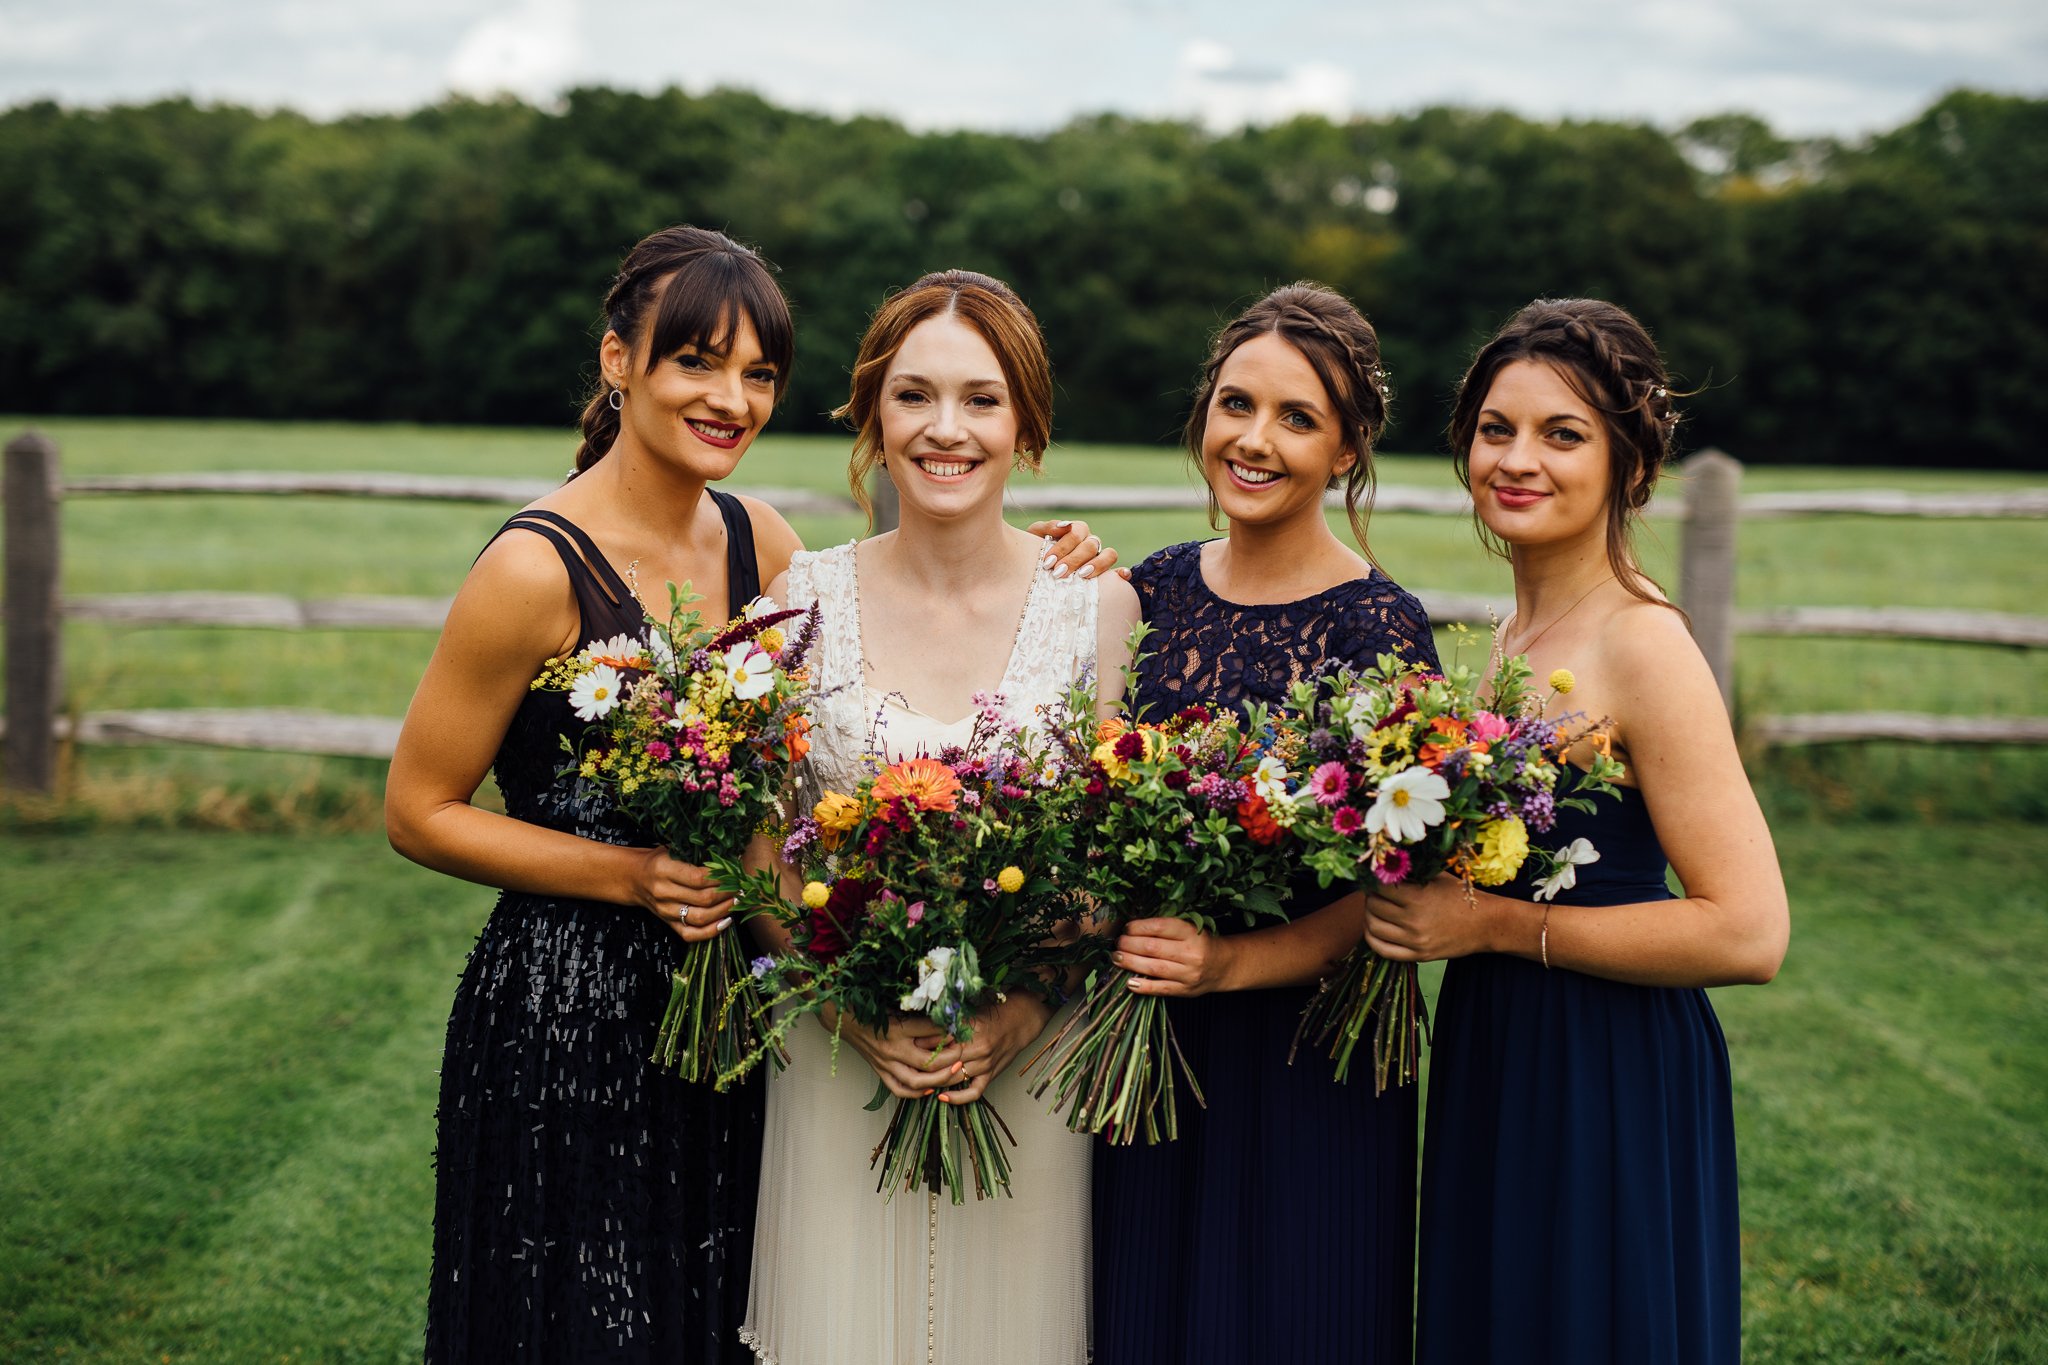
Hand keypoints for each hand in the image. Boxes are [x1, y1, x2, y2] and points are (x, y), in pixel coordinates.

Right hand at [626, 848, 734, 942]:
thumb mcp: (673, 849)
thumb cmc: (659, 859)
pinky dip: (710, 931)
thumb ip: (696, 854)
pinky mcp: (667, 923)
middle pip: (703, 899)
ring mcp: (665, 911)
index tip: (734, 873)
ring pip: (700, 918)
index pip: (698, 878)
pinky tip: (725, 922)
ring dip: (724, 911)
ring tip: (737, 901)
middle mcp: (663, 892)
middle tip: (741, 887)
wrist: (634, 878)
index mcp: (663, 869)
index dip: (720, 877)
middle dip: (727, 894)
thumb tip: (730, 858)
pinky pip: (690, 935)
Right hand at [832, 1009, 966, 1099]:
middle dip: (949, 1060)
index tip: (959, 1030)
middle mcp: (892, 1048)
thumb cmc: (874, 1010)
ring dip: (938, 1080)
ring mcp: (885, 1063)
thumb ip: (921, 1016)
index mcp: (897, 1027)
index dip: (947, 1032)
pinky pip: (899, 1089)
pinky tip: (929, 1089)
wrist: (847, 1020)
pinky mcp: (880, 1072)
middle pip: (926, 1062)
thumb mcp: (898, 1007)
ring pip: (915, 1080)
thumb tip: (947, 1022)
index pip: (928, 1031)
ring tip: (952, 1073)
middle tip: (961, 1054)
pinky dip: (916, 1092)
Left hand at [901, 993, 1057, 1102]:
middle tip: (908, 1066)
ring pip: (956, 1078)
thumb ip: (947, 1022)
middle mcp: (979, 1048)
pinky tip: (942, 1098)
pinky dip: (958, 1098)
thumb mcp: (969, 1011)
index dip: (922, 1045)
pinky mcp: (992, 1074)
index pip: (941, 1041)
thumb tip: (920, 1030)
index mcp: (972, 1029)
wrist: (1021, 1019)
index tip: (908, 1045)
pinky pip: (974, 1092)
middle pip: (945, 1063)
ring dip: (936, 1081)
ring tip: (918, 1081)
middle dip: (925, 1066)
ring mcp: (986, 1063)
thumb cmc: (992, 1012)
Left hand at [1024, 518, 1128, 580]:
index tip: (1048, 562)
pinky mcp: (1107, 573)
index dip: (1062, 547)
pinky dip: (1123, 572)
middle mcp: (1090, 542)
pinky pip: (1120, 570)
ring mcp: (1100, 557)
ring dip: (1097, 565)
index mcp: (1076, 531)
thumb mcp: (1035, 536)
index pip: (1075, 533)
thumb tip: (1062, 526)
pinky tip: (1122, 576)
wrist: (1035, 569)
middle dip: (1074, 559)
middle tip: (1058, 573)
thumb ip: (1046, 528)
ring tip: (1082, 576)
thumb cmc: (1036, 551)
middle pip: (1090, 545)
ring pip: (1109, 554)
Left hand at [1115, 918, 1236, 996]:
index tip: (1126, 928)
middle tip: (1117, 943)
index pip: (1160, 927)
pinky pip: (1161, 989)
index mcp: (1191, 933)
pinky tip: (1129, 982)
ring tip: (1117, 958)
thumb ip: (1165, 928)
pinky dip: (1143, 986)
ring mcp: (1189, 974)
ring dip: (1131, 963)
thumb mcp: (1189, 928)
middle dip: (1130, 944)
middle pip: (1153, 948)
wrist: (1223, 965)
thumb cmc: (1200, 942)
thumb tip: (1131, 928)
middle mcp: (1191, 953)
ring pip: (1154, 968)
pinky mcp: (1186, 991)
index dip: (1139, 927)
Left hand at [1363, 874, 1497, 962]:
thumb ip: (1411, 872)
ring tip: (1376, 908)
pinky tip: (1375, 929)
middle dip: (1370, 896)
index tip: (1376, 877)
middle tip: (1376, 892)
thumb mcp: (1437, 877)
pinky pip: (1382, 950)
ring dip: (1369, 915)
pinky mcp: (1418, 956)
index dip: (1374, 880)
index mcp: (1419, 897)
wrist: (1486, 924)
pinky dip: (1373, 938)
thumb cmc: (1460, 896)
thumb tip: (1383, 863)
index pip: (1379, 886)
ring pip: (1373, 927)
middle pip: (1373, 906)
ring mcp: (1415, 940)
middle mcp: (1414, 920)